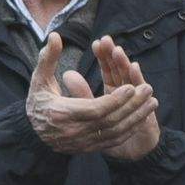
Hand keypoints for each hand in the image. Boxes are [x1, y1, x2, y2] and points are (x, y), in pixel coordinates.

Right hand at [25, 32, 157, 156]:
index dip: (114, 100)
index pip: (94, 109)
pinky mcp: (89, 148)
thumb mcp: (39, 80)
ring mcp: (82, 142)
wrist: (33, 135)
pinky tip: (142, 117)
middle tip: (148, 88)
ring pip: (115, 131)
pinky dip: (130, 129)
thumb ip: (48, 59)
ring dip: (136, 117)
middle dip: (131, 105)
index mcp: (61, 114)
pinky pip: (113, 140)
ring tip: (152, 101)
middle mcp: (73, 131)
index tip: (130, 86)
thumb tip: (55, 36)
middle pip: (109, 120)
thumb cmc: (37, 103)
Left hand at [90, 35, 166, 161]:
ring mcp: (139, 104)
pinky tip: (134, 67)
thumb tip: (68, 74)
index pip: (110, 71)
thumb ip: (81, 94)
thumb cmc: (109, 133)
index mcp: (114, 92)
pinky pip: (141, 97)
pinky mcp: (148, 116)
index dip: (105, 58)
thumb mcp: (91, 112)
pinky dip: (138, 81)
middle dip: (114, 56)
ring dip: (124, 65)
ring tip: (116, 51)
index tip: (98, 42)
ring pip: (130, 82)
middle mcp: (128, 96)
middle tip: (105, 40)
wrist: (128, 154)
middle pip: (121, 72)